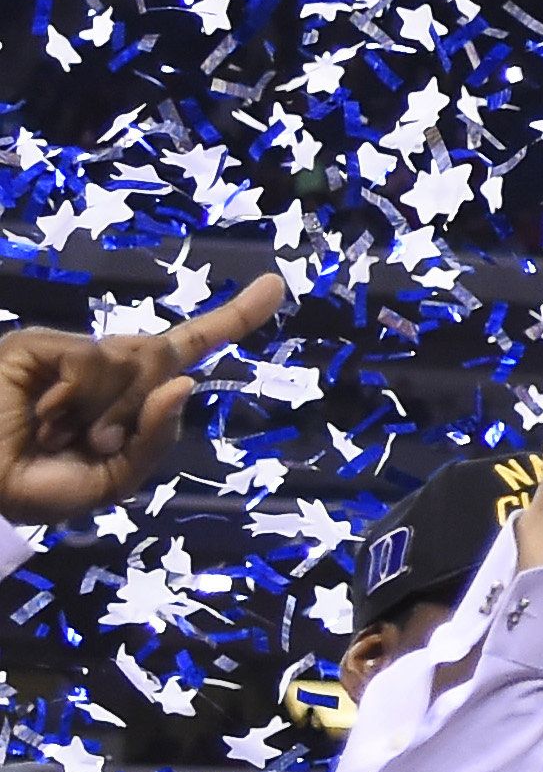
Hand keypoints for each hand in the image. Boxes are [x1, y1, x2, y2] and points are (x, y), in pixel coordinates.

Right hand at [0, 268, 285, 522]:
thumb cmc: (39, 486)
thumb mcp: (115, 478)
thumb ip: (156, 437)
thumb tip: (187, 380)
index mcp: (127, 395)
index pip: (187, 347)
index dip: (232, 318)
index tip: (275, 285)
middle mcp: (104, 365)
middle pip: (167, 358)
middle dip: (143, 406)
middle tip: (98, 443)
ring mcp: (72, 351)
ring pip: (136, 359)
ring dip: (110, 410)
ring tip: (63, 433)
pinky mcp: (38, 345)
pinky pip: (95, 359)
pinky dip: (78, 397)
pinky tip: (45, 415)